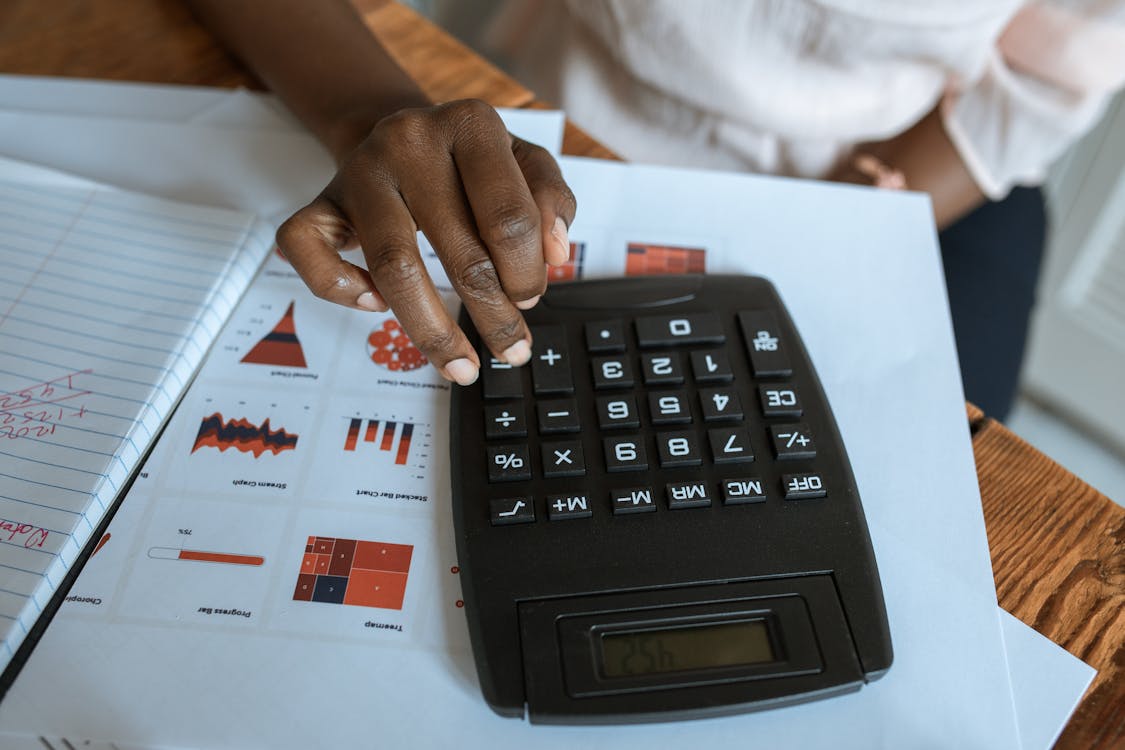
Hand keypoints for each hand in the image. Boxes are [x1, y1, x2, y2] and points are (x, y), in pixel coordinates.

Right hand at [276, 99, 576, 384]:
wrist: (401, 132)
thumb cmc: (470, 162)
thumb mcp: (525, 162)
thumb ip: (552, 200)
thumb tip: (554, 255)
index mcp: (470, 123)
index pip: (508, 218)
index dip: (526, 272)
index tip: (531, 298)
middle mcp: (411, 139)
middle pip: (459, 249)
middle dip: (493, 314)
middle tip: (511, 349)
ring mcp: (360, 170)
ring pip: (393, 265)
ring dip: (432, 330)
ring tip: (461, 366)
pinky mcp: (321, 199)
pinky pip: (309, 251)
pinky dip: (341, 290)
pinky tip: (376, 306)